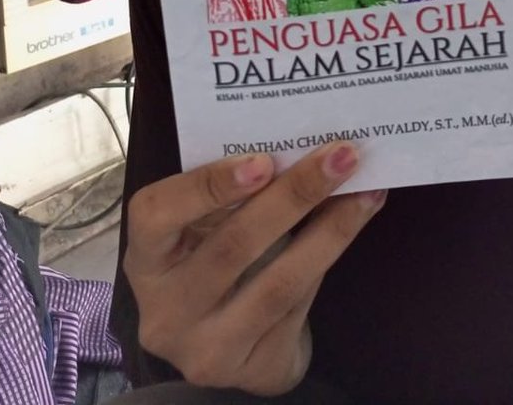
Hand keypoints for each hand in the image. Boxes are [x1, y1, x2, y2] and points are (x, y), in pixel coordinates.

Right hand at [124, 142, 384, 394]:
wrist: (232, 342)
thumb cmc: (216, 260)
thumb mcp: (205, 228)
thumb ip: (233, 193)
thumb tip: (299, 143)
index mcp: (148, 260)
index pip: (157, 217)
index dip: (207, 186)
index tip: (262, 160)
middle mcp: (168, 311)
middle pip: (233, 247)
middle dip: (294, 195)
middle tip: (340, 155)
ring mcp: (209, 348)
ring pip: (278, 283)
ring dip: (330, 229)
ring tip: (365, 189)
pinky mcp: (254, 370)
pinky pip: (300, 306)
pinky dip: (333, 256)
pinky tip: (359, 220)